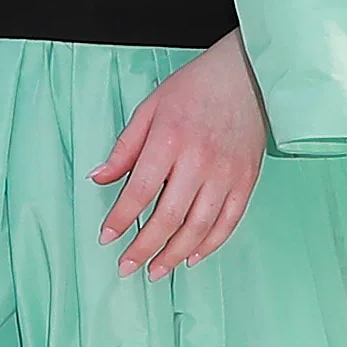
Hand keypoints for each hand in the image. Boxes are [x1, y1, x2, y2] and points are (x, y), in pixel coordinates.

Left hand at [90, 30, 266, 279]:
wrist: (246, 76)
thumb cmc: (194, 88)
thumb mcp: (149, 108)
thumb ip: (125, 147)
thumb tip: (99, 178)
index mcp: (169, 140)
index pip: (141, 190)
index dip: (122, 218)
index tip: (106, 237)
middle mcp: (199, 161)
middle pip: (169, 217)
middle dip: (144, 247)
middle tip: (127, 267)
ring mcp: (226, 174)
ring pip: (199, 227)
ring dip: (175, 255)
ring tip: (156, 271)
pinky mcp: (246, 181)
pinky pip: (229, 222)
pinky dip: (210, 245)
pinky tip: (192, 257)